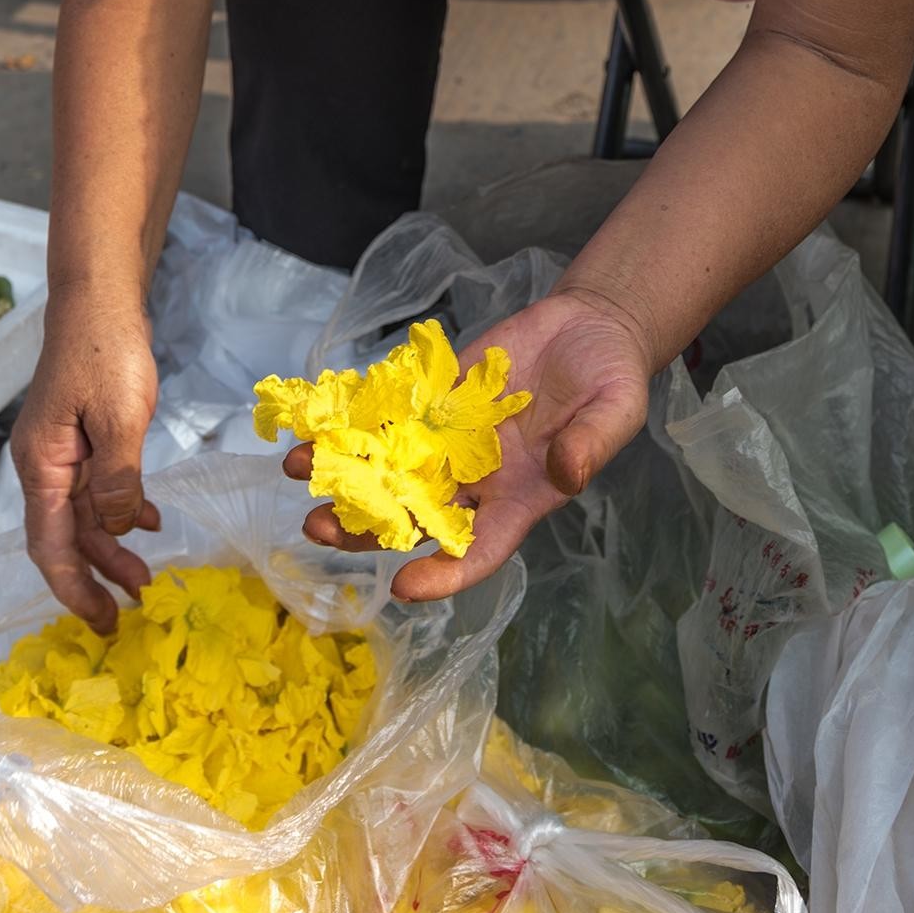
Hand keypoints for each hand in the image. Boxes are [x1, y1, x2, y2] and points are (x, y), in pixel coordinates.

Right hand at [11, 297, 160, 629]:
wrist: (100, 298)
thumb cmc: (106, 351)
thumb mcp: (119, 418)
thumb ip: (117, 480)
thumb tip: (115, 531)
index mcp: (43, 466)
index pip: (50, 545)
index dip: (73, 588)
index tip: (100, 621)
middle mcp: (45, 465)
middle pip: (65, 537)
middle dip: (94, 577)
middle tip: (127, 613)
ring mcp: (63, 450)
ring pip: (84, 515)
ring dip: (111, 546)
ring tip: (145, 577)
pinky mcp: (83, 436)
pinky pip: (98, 486)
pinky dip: (120, 508)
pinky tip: (148, 520)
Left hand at [287, 286, 655, 601]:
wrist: (588, 328)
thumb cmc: (610, 379)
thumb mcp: (617, 409)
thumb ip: (593, 443)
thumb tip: (567, 473)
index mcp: (520, 499)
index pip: (478, 551)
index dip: (443, 573)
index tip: (404, 584)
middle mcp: (476, 479)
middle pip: (413, 517)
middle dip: (364, 528)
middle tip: (317, 528)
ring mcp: (449, 439)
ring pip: (388, 468)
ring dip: (343, 471)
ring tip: (296, 467)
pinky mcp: (434, 398)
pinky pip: (389, 415)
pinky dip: (353, 419)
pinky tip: (315, 418)